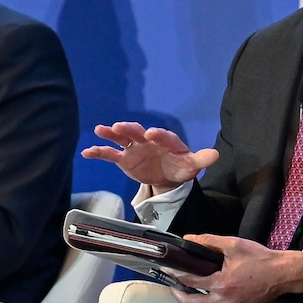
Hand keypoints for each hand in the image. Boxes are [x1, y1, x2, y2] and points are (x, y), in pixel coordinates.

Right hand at [81, 122, 218, 191]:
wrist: (167, 174)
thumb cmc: (180, 166)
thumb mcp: (192, 165)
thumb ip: (201, 159)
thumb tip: (215, 155)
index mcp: (166, 140)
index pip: (162, 135)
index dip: (158, 134)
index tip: (151, 134)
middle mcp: (147, 139)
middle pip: (137, 132)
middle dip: (130, 129)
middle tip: (120, 127)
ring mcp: (134, 147)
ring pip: (121, 138)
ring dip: (111, 134)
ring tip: (100, 130)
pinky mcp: (124, 158)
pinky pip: (110, 154)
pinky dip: (99, 152)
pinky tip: (86, 152)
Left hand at [174, 235, 302, 302]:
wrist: (283, 274)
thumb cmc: (261, 260)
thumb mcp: (234, 245)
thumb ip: (209, 242)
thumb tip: (189, 239)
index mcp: (222, 284)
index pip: (190, 281)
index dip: (176, 274)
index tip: (169, 269)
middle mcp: (225, 301)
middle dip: (178, 294)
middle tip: (173, 285)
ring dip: (194, 302)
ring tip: (189, 290)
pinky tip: (209, 296)